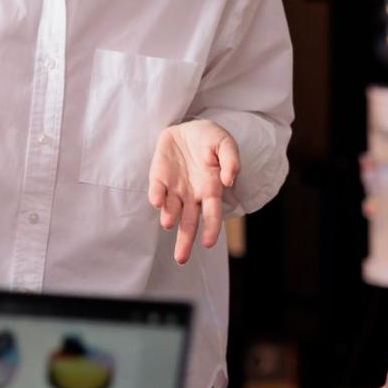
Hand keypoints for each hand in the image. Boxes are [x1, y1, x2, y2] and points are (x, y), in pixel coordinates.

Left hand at [146, 119, 240, 263]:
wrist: (187, 127)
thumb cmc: (210, 139)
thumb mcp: (225, 143)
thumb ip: (230, 160)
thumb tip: (228, 180)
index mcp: (211, 189)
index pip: (212, 215)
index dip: (212, 229)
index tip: (209, 243)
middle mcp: (192, 194)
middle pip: (189, 222)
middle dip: (185, 240)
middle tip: (181, 259)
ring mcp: (174, 188)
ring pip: (171, 210)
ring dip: (169, 217)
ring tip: (168, 223)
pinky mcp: (158, 177)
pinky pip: (157, 190)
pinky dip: (156, 196)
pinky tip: (157, 202)